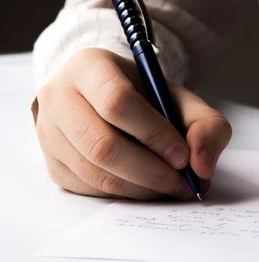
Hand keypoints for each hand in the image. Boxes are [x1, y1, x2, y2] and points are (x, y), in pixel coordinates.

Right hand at [34, 48, 231, 199]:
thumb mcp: (184, 100)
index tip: (183, 156)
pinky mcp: (53, 163)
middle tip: (183, 182)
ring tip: (172, 187)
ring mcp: (49, 132)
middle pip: (102, 145)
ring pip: (95, 172)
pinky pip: (89, 189)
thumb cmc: (149, 98)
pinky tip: (149, 187)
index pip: (117, 102)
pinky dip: (126, 195)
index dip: (154, 134)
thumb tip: (202, 167)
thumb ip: (206, 126)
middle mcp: (59, 96)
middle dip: (151, 171)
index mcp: (91, 66)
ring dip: (142, 188)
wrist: (113, 100)